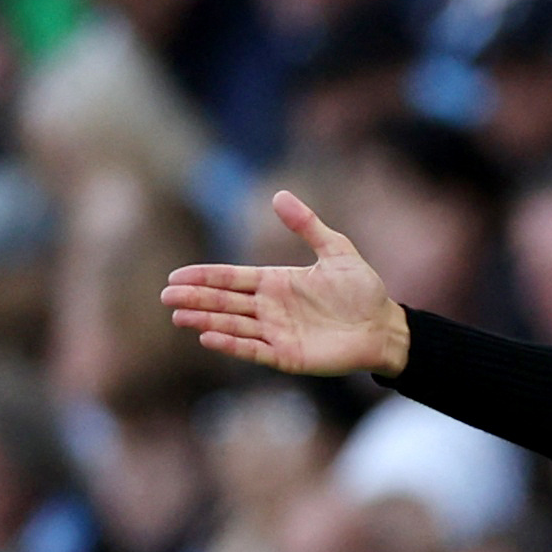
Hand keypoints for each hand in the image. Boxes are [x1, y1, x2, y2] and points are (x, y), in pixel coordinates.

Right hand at [161, 191, 409, 377]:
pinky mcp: (289, 356)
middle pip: (225, 302)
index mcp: (276, 282)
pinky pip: (255, 350)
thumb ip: (307, 226)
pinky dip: (232, 344)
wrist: (385, 327)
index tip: (176, 277)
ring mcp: (278, 333)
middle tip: (166, 297)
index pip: (232, 279)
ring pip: (234, 326)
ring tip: (179, 317)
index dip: (205, 277)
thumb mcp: (337, 251)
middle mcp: (271, 308)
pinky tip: (209, 338)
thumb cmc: (363, 291)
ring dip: (207, 322)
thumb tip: (278, 195)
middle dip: (196, 299)